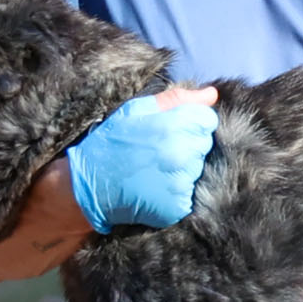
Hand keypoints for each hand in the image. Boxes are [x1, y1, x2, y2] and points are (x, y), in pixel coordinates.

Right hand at [66, 85, 220, 231]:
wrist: (90, 185)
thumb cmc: (112, 143)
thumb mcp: (137, 110)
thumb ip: (176, 100)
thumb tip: (212, 94)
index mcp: (172, 126)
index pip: (208, 121)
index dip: (192, 123)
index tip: (174, 130)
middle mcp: (180, 154)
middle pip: (204, 144)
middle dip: (189, 144)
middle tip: (160, 151)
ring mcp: (180, 182)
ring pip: (198, 169)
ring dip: (183, 169)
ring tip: (156, 170)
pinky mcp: (177, 207)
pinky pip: (189, 194)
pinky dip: (177, 192)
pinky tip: (157, 187)